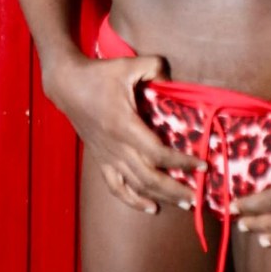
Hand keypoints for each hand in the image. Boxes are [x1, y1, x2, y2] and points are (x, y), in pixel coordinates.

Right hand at [46, 52, 205, 212]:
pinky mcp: (100, 159)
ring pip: (136, 185)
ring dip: (160, 196)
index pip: (158, 153)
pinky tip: (150, 206)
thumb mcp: (129, 64)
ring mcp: (107, 156)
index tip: (203, 165)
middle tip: (197, 196)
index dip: (182, 162)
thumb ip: (154, 67)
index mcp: (124, 125)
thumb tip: (171, 79)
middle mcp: (116, 147)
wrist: (67, 84)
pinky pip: (116, 187)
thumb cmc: (99, 74)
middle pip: (150, 177)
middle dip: (175, 189)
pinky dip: (133, 200)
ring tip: (183, 203)